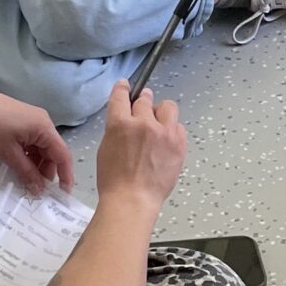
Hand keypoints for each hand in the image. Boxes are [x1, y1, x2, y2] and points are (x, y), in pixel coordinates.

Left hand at [0, 88, 74, 189]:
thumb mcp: (8, 153)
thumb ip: (26, 172)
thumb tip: (39, 188)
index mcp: (43, 127)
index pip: (62, 154)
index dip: (65, 175)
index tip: (64, 192)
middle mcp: (42, 121)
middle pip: (52, 151)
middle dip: (47, 170)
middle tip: (37, 188)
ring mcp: (31, 119)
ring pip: (41, 147)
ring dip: (35, 163)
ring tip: (24, 177)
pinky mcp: (20, 119)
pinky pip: (31, 140)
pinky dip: (28, 154)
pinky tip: (18, 164)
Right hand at [95, 80, 187, 209]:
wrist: (132, 200)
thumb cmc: (114, 180)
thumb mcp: (106, 148)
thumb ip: (118, 129)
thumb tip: (127, 121)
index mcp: (120, 124)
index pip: (121, 96)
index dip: (123, 88)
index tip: (125, 86)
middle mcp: (143, 124)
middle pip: (145, 99)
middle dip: (143, 102)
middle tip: (143, 108)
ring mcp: (164, 133)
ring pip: (168, 107)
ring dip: (161, 112)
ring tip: (158, 124)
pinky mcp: (179, 144)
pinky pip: (179, 127)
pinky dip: (173, 130)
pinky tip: (167, 140)